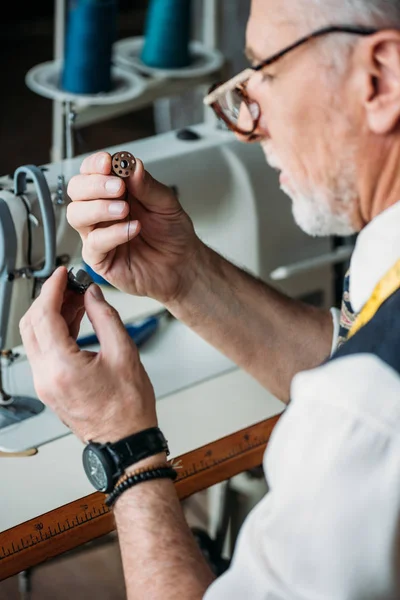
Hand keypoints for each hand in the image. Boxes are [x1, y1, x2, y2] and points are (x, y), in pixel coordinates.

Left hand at [19, 267, 156, 442]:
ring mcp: (44, 384)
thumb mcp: (125, 354)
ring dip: (50, 314)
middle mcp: (46, 376)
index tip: (63, 274)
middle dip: (48, 298)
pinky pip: (43, 351)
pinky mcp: (49, 387)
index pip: (45, 315)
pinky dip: (53, 331)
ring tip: (76, 300)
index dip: (53, 288)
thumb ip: (105, 317)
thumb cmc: (128, 408)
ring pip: (34, 337)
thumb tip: (92, 295)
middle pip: (31, 323)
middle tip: (70, 285)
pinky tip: (73, 321)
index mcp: (62, 367)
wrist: (125, 442)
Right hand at [67, 152, 203, 303]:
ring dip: (99, 208)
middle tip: (118, 187)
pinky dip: (112, 234)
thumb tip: (132, 165)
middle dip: (94, 185)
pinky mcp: (99, 258)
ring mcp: (98, 234)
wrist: (182, 264)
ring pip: (76, 215)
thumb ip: (147, 185)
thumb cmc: (172, 234)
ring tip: (124, 209)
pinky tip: (132, 229)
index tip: (108, 163)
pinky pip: (94, 243)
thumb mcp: (166, 203)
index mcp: (114, 192)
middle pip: (76, 190)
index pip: (91, 171)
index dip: (95, 165)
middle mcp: (101, 211)